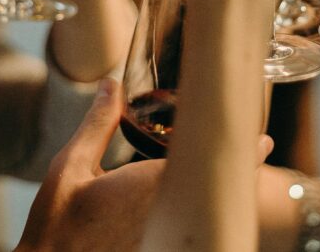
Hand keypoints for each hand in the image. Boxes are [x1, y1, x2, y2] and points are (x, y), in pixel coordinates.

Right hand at [16, 79, 276, 251]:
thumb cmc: (56, 225)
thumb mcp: (69, 168)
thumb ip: (97, 125)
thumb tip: (113, 84)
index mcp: (148, 186)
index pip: (208, 164)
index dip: (242, 153)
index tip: (264, 141)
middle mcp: (165, 216)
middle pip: (215, 191)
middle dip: (236, 172)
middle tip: (257, 152)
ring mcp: (165, 237)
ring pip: (206, 213)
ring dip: (218, 195)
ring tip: (238, 175)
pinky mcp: (160, 250)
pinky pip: (190, 232)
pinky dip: (199, 218)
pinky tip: (201, 208)